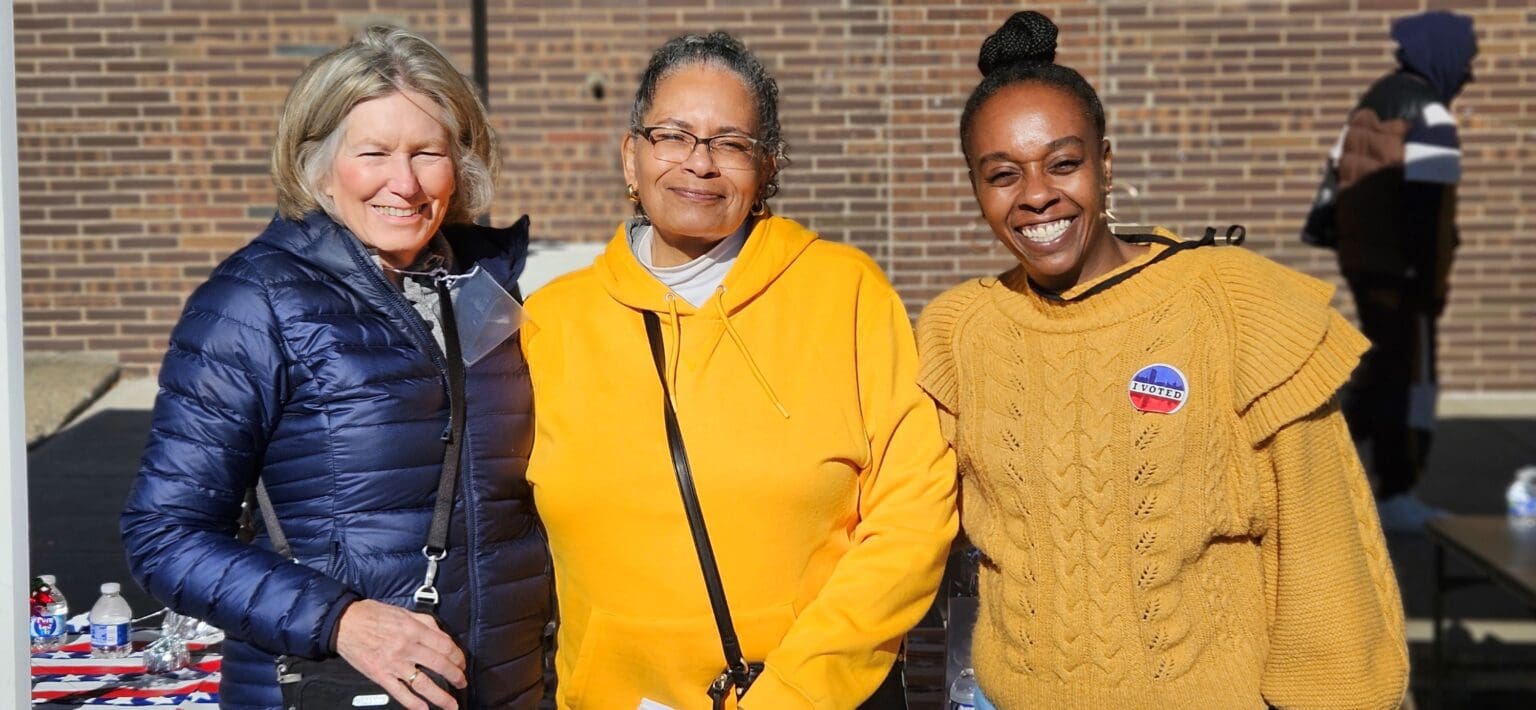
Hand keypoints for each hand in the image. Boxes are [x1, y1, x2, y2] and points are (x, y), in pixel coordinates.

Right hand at [335, 599, 466, 709]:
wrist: (345, 623)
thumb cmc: (373, 615)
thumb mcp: (404, 612)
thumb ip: (426, 623)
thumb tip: (443, 636)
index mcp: (414, 629)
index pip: (445, 645)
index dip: (458, 656)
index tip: (462, 662)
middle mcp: (407, 647)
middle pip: (440, 665)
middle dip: (456, 676)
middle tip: (462, 682)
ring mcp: (394, 664)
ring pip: (424, 683)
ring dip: (441, 697)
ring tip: (451, 705)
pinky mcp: (381, 675)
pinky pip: (400, 693)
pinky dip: (414, 704)